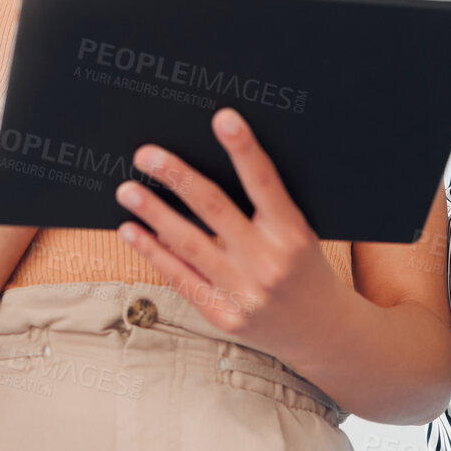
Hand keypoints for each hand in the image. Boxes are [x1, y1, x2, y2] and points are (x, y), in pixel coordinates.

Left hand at [114, 107, 348, 357]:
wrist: (322, 332)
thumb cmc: (304, 269)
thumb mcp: (299, 233)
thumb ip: (266, 207)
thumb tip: (207, 169)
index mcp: (293, 234)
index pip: (265, 183)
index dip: (244, 149)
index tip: (222, 118)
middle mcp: (269, 262)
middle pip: (215, 209)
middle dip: (177, 177)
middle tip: (146, 156)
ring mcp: (246, 293)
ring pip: (190, 244)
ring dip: (154, 214)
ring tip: (128, 191)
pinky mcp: (225, 317)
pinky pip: (182, 279)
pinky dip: (153, 253)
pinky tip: (133, 232)